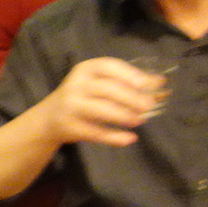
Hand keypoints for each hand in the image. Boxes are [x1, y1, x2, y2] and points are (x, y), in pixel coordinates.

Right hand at [42, 56, 166, 147]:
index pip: (110, 67)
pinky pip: (96, 133)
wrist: (48, 119)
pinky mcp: (71, 127)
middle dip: (132, 97)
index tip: (152, 83)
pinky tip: (130, 139)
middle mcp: (76, 85)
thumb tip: (159, 83)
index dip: (132, 75)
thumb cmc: (81, 97)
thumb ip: (123, 82)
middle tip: (149, 106)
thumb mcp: (96, 83)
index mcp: (85, 69)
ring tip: (140, 120)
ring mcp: (72, 107)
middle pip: (108, 89)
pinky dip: (114, 137)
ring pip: (101, 110)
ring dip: (124, 115)